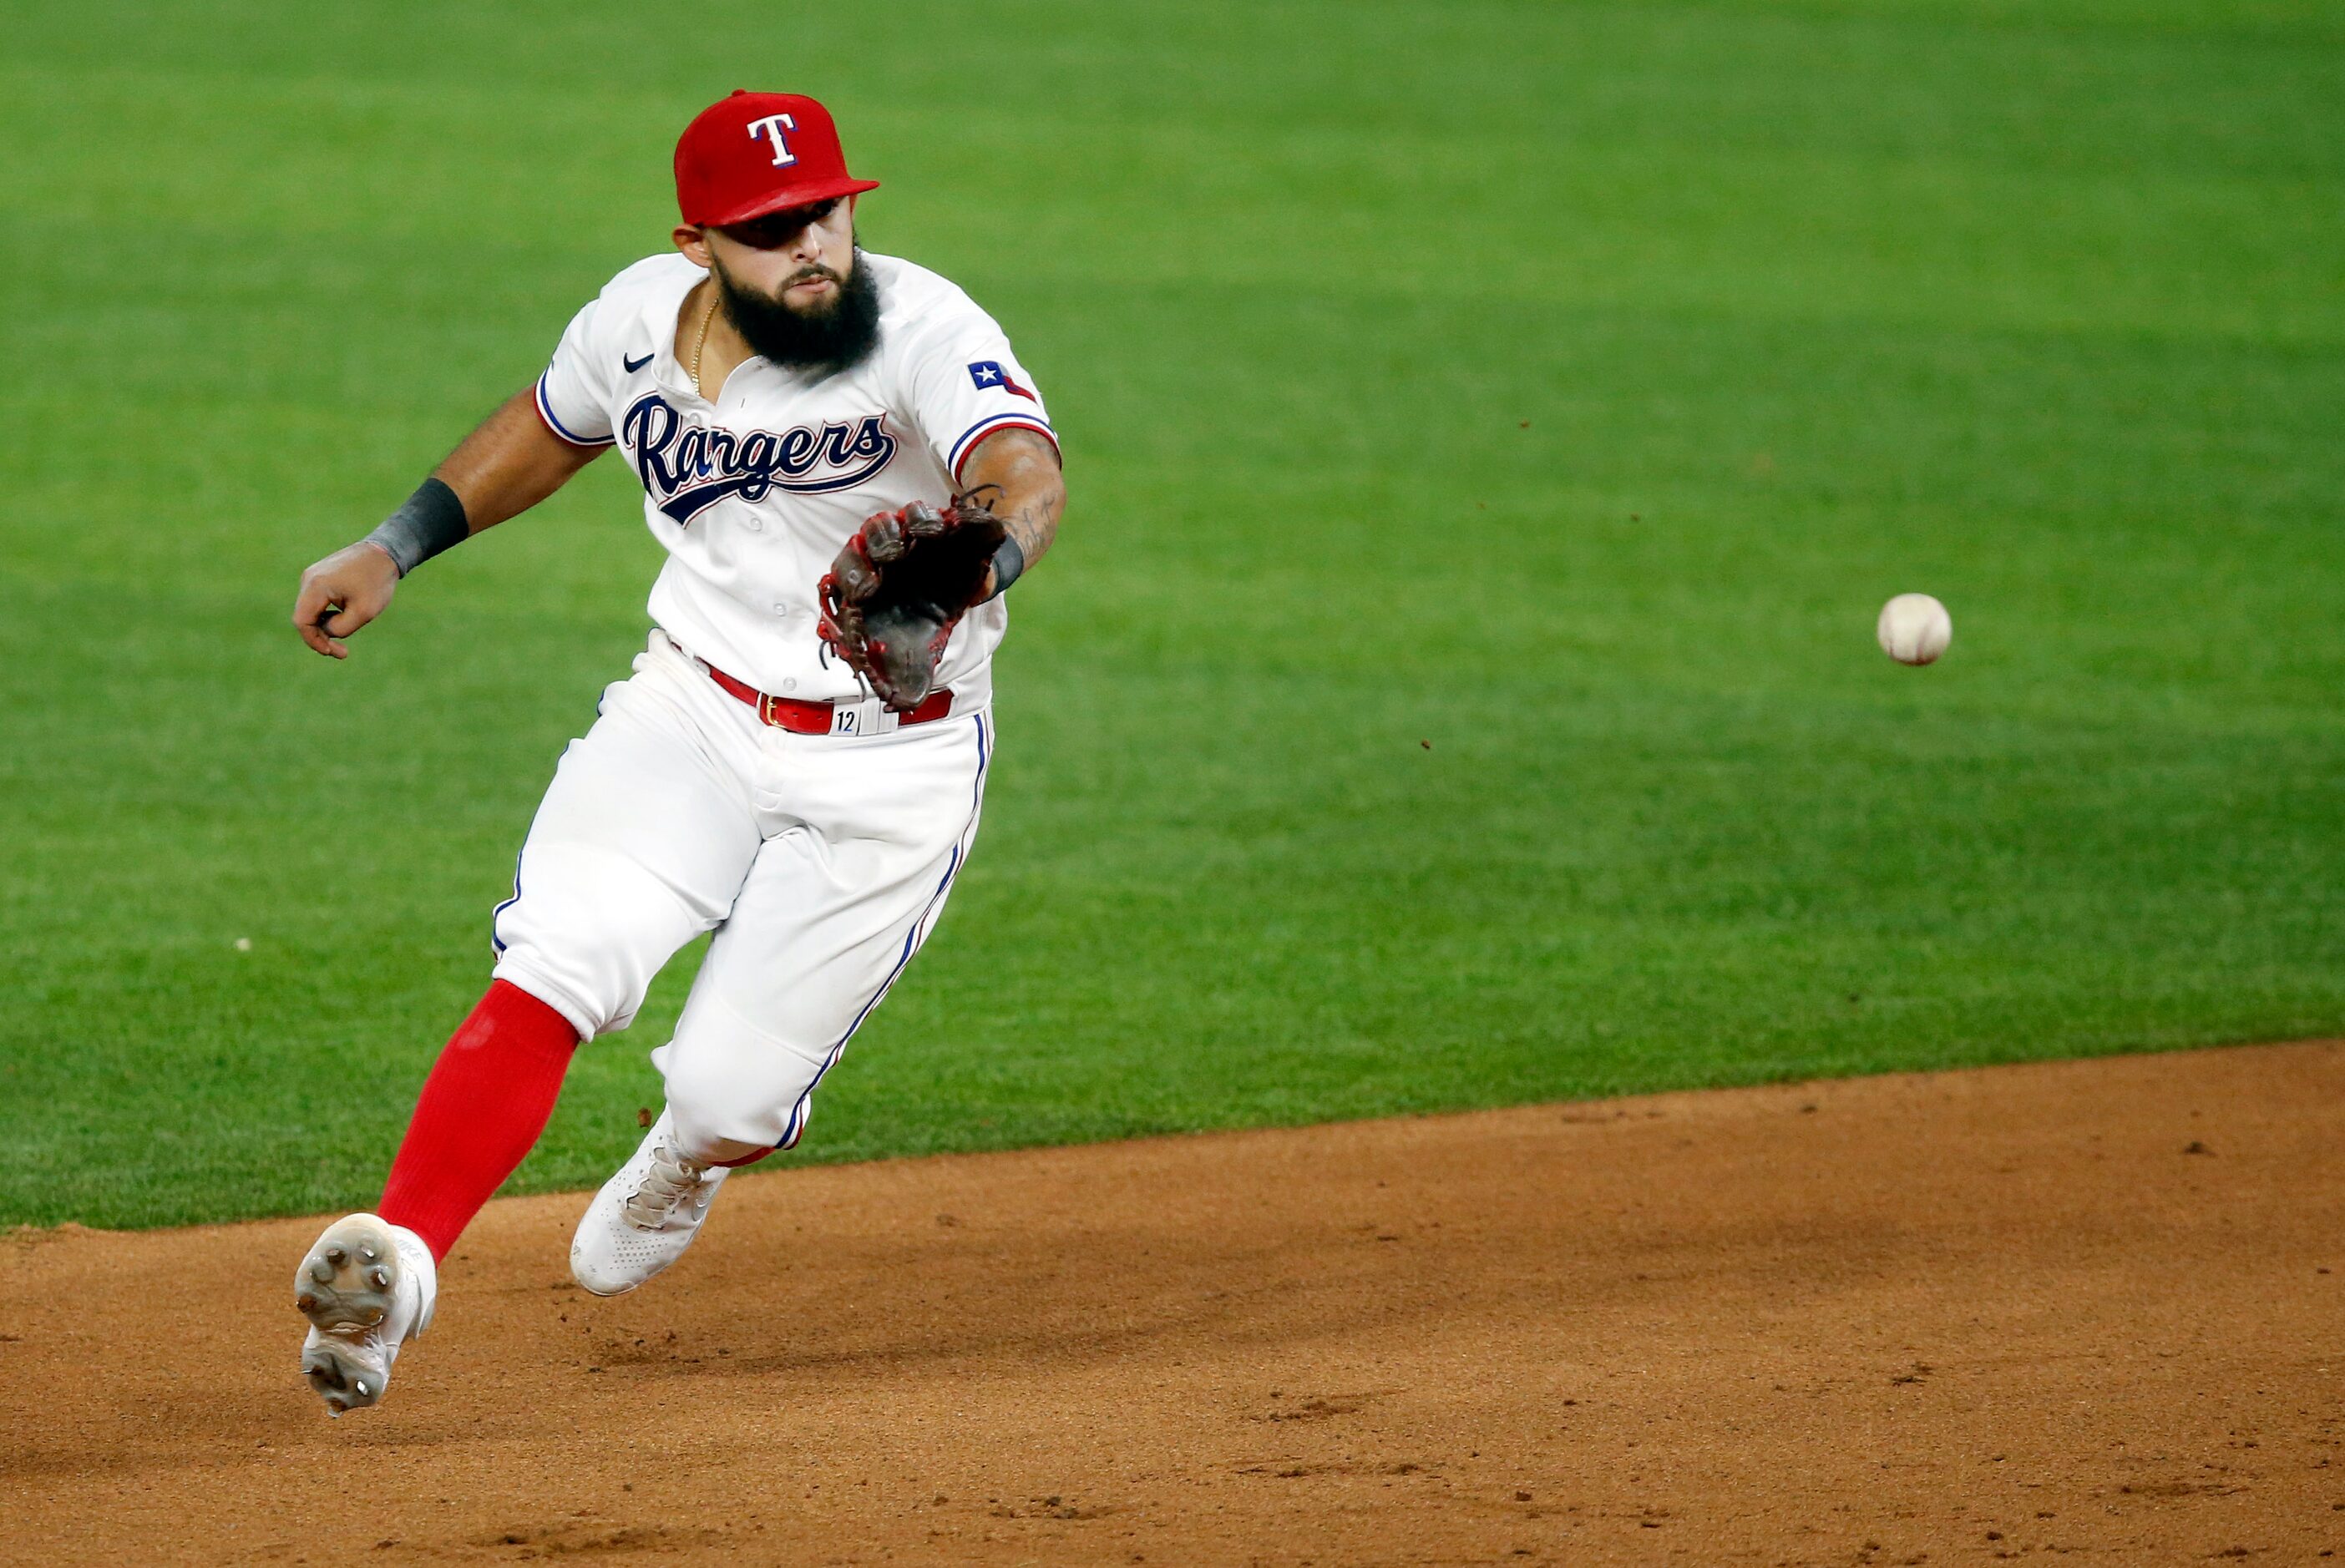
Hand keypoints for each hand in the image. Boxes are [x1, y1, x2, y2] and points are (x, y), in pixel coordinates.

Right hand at [292, 541, 399, 658]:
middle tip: (343, 652)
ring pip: (311, 610)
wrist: (384, 553)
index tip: (334, 652)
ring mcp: (312, 576)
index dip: (314, 642)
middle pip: (304, 617)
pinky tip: (346, 615)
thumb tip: (325, 632)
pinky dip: (327, 614)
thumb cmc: (376, 581)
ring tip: (350, 627)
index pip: (302, 622)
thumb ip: (340, 628)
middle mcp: (308, 579)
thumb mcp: (364, 612)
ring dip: (325, 625)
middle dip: (321, 636)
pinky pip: (317, 601)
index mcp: (315, 586)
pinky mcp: (320, 576)